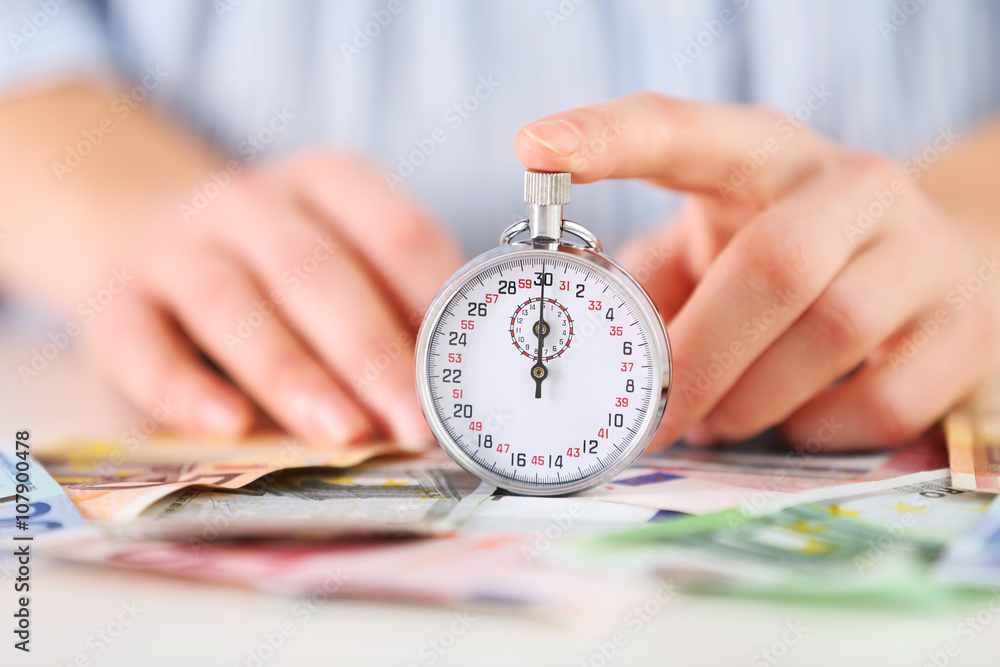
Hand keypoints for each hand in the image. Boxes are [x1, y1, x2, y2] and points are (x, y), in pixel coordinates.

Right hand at [83, 152, 461, 449]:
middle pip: (317, 273)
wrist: (147, 237)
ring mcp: (174, 248)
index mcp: (325, 182)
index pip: (394, 232)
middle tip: (415, 422)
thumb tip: (450, 388)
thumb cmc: (275, 269)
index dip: (434, 302)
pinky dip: (185, 389)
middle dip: (372, 354)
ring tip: (344, 434)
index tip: (464, 370)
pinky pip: (142, 345)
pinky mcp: (114, 304)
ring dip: (294, 375)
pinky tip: (231, 428)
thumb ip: (390, 310)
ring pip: (233, 305)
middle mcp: (248, 203)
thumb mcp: (340, 260)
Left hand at [516, 93, 999, 449]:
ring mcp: (920, 252)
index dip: (610, 138)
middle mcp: (852, 185)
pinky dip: (816, 428)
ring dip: (751, 400)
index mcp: (765, 155)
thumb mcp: (714, 248)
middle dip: (698, 356)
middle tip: (648, 415)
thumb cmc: (786, 261)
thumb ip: (647, 284)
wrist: (923, 274)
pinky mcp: (962, 326)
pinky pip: (881, 399)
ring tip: (716, 421)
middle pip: (773, 265)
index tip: (536, 150)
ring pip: (831, 334)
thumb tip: (575, 348)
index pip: (683, 130)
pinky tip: (792, 421)